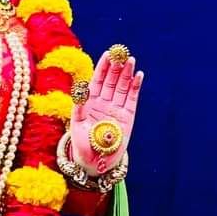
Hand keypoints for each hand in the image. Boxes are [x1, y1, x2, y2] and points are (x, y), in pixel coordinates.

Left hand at [69, 48, 142, 173]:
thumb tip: (81, 89)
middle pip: (111, 81)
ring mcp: (117, 108)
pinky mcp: (128, 116)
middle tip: (121, 54)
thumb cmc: (82, 144)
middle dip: (116, 67)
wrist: (96, 162)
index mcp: (90, 101)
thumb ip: (80, 107)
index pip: (97, 80)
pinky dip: (135, 87)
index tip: (107, 54)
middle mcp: (104, 102)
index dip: (102, 67)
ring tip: (131, 61)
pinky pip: (132, 99)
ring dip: (127, 74)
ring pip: (122, 87)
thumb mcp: (77, 125)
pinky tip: (138, 75)